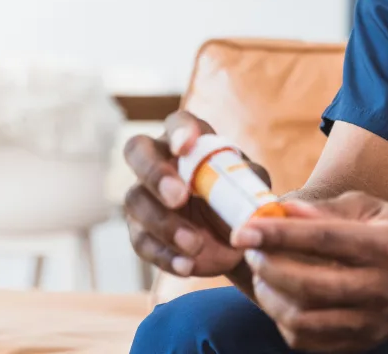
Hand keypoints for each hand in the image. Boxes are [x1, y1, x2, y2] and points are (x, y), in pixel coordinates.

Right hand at [123, 110, 271, 280]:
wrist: (231, 236)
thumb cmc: (239, 196)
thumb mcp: (252, 186)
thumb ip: (251, 181)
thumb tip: (251, 187)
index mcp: (190, 140)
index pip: (178, 122)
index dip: (179, 131)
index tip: (186, 146)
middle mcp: (159, 160)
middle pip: (137, 151)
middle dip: (156, 173)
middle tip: (179, 197)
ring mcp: (144, 195)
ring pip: (135, 200)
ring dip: (164, 224)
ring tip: (194, 244)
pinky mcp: (140, 230)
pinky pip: (141, 241)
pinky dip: (164, 255)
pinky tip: (186, 265)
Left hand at [234, 192, 387, 352]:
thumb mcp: (375, 208)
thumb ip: (327, 209)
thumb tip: (281, 210)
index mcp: (386, 245)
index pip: (323, 239)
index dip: (279, 234)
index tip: (245, 229)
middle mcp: (380, 287)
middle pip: (309, 284)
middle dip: (269, 267)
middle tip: (253, 251)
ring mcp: (371, 321)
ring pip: (304, 320)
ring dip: (271, 298)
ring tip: (264, 275)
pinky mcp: (362, 342)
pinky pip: (309, 342)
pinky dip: (285, 321)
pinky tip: (282, 299)